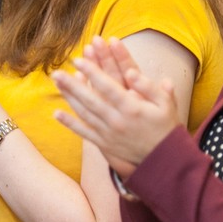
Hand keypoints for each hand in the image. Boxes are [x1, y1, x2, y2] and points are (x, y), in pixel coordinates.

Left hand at [52, 37, 180, 177]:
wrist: (164, 161)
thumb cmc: (165, 127)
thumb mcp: (166, 104)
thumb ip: (149, 87)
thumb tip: (131, 72)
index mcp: (132, 108)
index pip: (108, 87)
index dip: (92, 73)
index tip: (78, 60)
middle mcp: (117, 121)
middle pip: (90, 100)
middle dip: (72, 85)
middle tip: (56, 71)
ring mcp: (108, 134)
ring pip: (84, 113)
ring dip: (68, 98)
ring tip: (56, 83)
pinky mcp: (104, 144)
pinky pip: (84, 133)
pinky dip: (70, 124)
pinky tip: (56, 113)